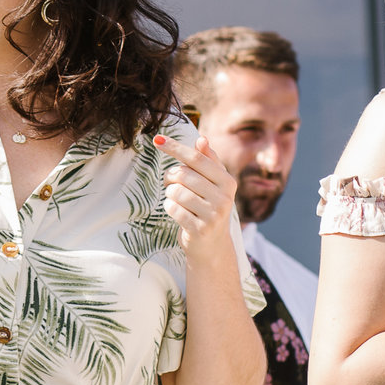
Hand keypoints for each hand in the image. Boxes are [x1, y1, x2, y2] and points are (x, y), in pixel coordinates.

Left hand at [153, 132, 236, 250]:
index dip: (175, 147)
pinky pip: (173, 209)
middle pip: (183, 174)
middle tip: (171, 183)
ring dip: (170, 194)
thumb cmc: (208, 207)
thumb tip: (202, 139)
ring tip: (177, 200)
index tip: (157, 139)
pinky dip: (169, 208)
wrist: (212, 246)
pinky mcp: (201, 229)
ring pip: (176, 191)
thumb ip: (207, 161)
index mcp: (227, 181)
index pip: (197, 158)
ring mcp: (214, 215)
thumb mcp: (212, 184)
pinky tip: (177, 213)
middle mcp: (224, 198)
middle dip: (171, 177)